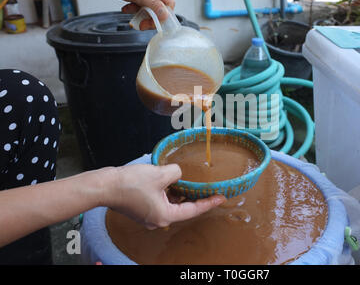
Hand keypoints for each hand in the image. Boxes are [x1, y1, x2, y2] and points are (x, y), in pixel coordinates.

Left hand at [92, 0, 174, 27]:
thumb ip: (152, 5)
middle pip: (161, 5)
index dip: (162, 16)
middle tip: (142, 23)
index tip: (153, 24)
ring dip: (141, 12)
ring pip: (152, 5)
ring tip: (130, 11)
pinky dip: (137, 7)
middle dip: (150, 16)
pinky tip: (129, 7)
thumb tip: (165, 15)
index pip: (169, 3)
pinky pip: (145, 1)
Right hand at [103, 164, 225, 229]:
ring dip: (179, 192)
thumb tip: (178, 173)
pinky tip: (170, 180)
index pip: (193, 210)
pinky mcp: (141, 208)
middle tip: (207, 187)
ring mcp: (148, 215)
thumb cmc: (130, 183)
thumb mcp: (160, 174)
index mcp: (165, 216)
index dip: (208, 202)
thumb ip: (176, 173)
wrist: (104, 186)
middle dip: (193, 196)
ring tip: (189, 181)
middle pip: (182, 208)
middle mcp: (158, 220)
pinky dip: (167, 192)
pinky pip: (160, 201)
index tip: (221, 197)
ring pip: (170, 203)